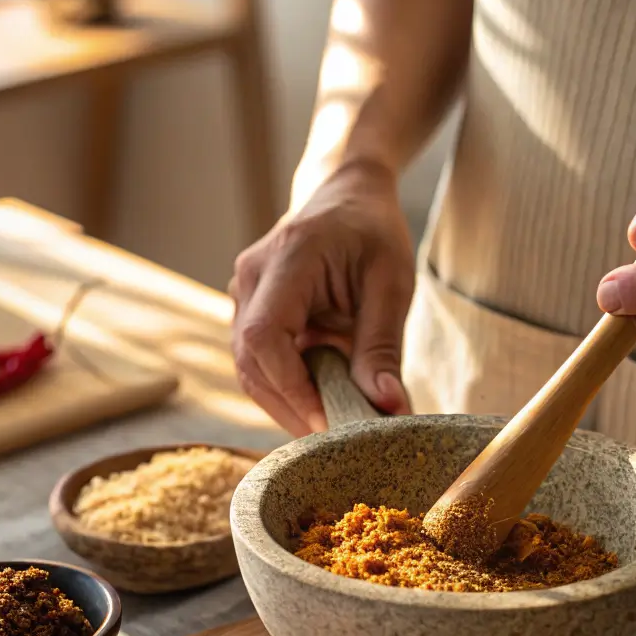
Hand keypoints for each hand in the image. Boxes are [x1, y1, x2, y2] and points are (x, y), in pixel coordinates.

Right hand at [229, 161, 414, 435]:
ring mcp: (243, 294)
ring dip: (287, 404)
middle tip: (335, 440)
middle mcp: (251, 277)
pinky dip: (287, 389)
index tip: (327, 422)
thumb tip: (387, 407)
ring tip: (331, 426)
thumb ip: (383, 346)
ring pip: (249, 369)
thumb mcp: (391, 284)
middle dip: (290, 407)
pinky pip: (258, 362)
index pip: (264, 337)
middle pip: (249, 362)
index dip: (291, 388)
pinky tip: (319, 403)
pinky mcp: (249, 311)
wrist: (346, 195)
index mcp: (286, 259)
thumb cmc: (371, 232)